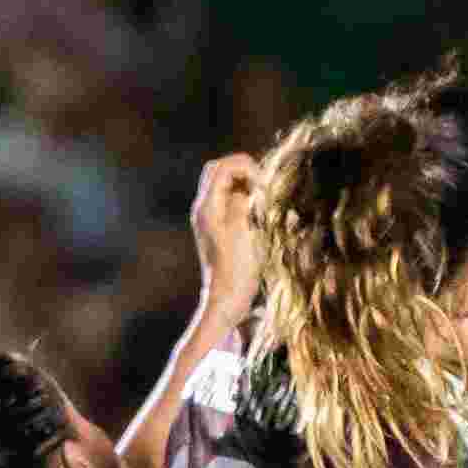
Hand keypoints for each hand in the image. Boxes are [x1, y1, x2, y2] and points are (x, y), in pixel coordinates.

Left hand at [187, 152, 267, 300]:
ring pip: (224, 185)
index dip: (246, 167)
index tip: (264, 184)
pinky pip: (228, 200)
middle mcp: (203, 209)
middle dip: (243, 170)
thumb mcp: (242, 230)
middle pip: (218, 171)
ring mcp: (209, 218)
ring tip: (262, 197)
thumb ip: (242, 201)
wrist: (226, 299)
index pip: (222, 168)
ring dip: (244, 184)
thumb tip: (248, 188)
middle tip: (264, 184)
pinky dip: (243, 197)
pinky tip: (257, 210)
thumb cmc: (236, 269)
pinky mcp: (217, 228)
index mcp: (207, 207)